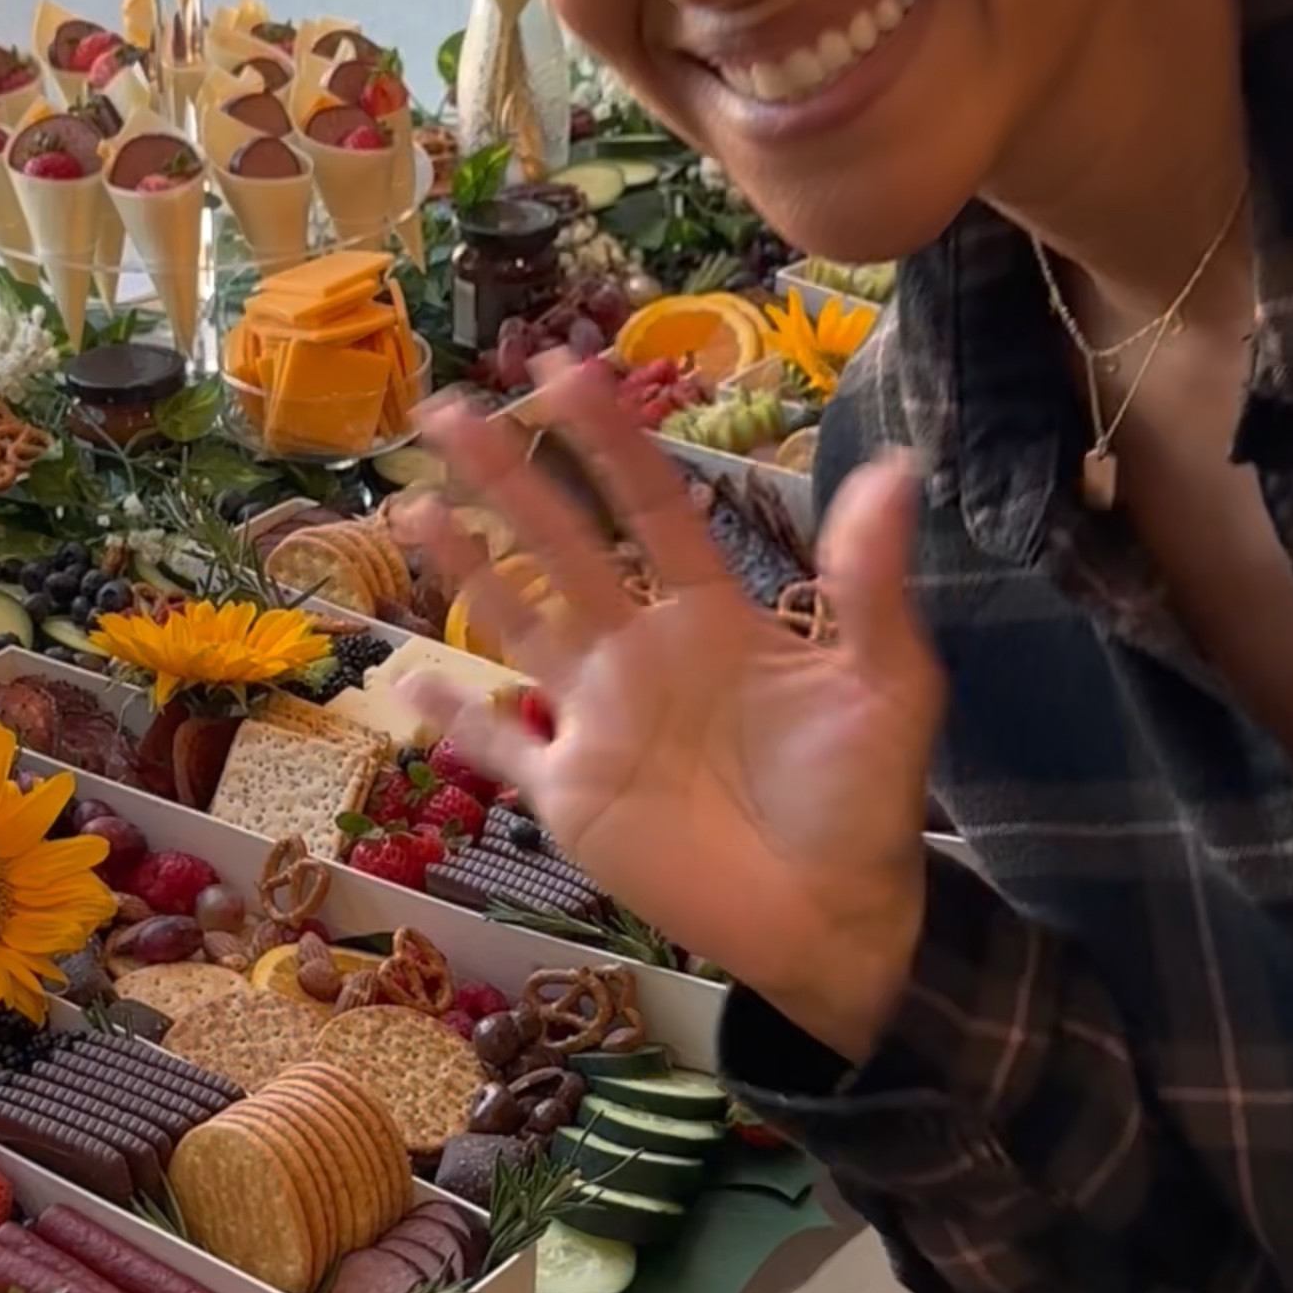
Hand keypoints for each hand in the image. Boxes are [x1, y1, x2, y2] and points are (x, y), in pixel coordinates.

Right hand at [398, 367, 943, 1064]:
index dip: (609, 442)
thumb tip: (890, 465)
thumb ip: (870, 582)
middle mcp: (642, 653)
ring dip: (463, 570)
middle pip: (561, 545)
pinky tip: (402, 684)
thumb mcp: (887, 684)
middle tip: (446, 413)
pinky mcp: (570, 796)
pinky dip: (450, 722)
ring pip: (516, 625)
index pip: (651, 508)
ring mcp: (598, 722)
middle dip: (506, 478)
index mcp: (712, 617)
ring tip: (409, 509)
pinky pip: (497, 749)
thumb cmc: (867, 800)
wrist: (837, 920)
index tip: (563, 373)